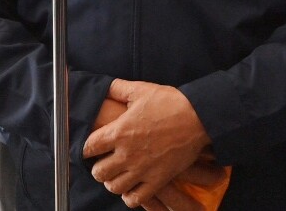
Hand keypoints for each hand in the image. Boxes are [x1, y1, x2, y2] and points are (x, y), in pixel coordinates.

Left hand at [83, 79, 210, 208]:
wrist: (199, 117)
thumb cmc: (169, 102)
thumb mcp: (140, 90)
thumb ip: (117, 88)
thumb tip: (103, 85)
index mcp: (119, 131)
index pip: (88, 148)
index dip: (86, 148)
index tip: (91, 147)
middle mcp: (127, 154)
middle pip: (98, 172)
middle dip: (97, 167)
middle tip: (105, 161)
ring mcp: (142, 169)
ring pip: (114, 187)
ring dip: (112, 181)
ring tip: (118, 174)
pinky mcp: (158, 180)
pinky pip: (135, 199)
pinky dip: (130, 196)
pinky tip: (132, 186)